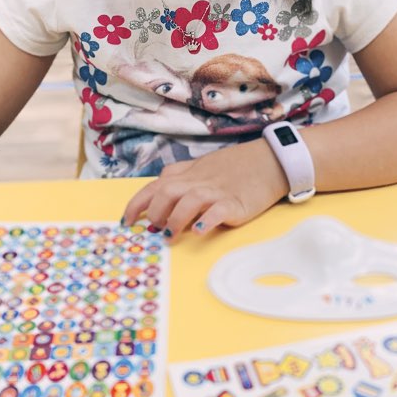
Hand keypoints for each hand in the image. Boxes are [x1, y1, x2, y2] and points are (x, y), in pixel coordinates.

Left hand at [122, 138, 288, 241]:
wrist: (269, 160)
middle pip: (166, 192)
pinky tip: (199, 231)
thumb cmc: (234, 166)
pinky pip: (218, 211)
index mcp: (188, 174)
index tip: (126, 221)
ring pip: (187, 201)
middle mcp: (198, 182)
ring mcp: (216, 192)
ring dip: (174, 220)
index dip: (136, 204)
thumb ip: (180, 175)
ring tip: (169, 236)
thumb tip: (159, 188)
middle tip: (152, 230)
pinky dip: (206, 221)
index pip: (154, 187)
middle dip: (153, 213)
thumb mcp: (202, 166)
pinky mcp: (235, 203)